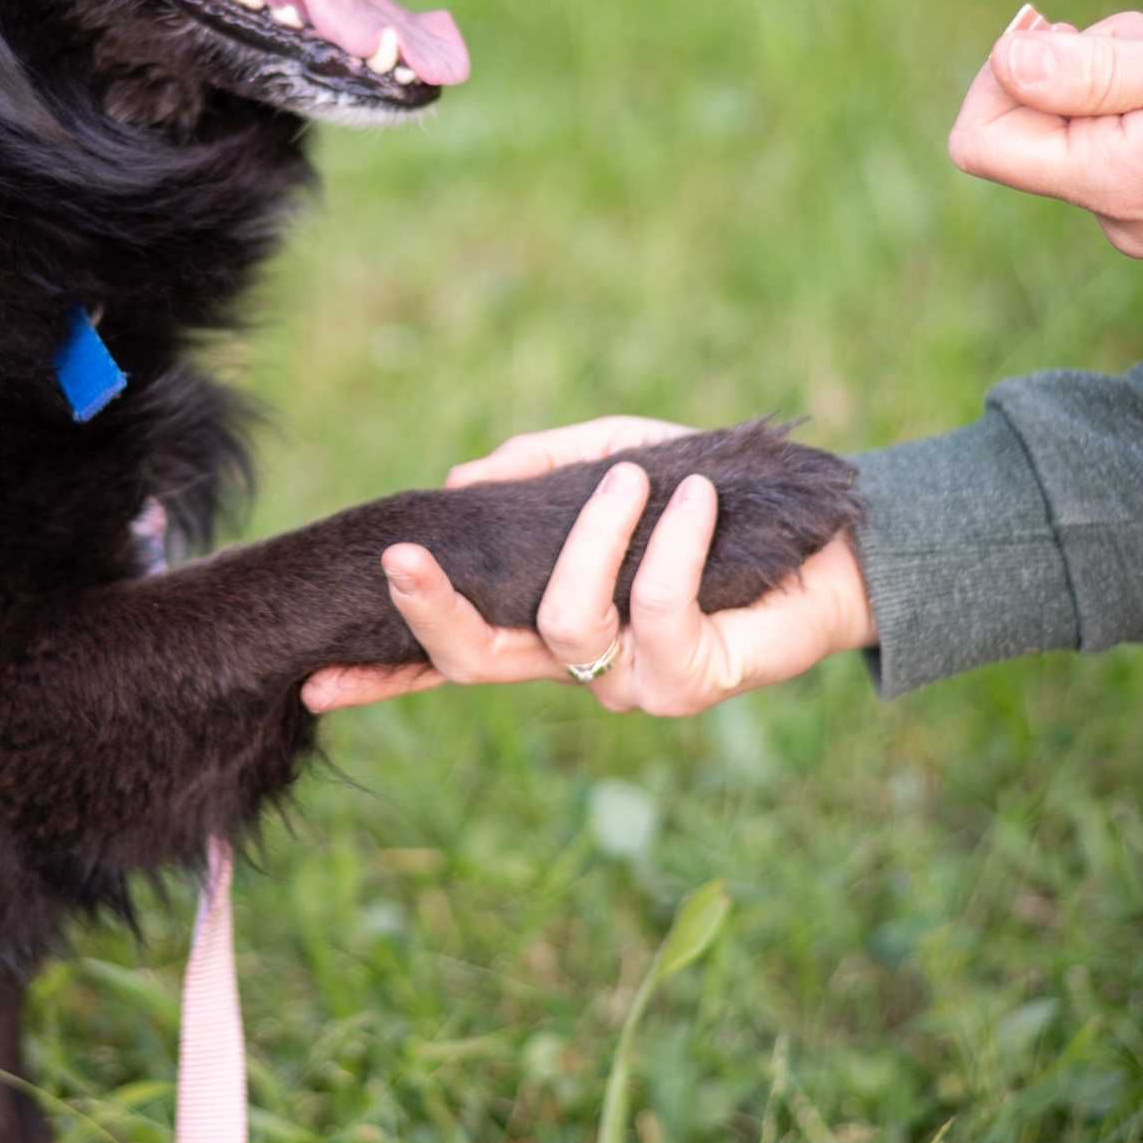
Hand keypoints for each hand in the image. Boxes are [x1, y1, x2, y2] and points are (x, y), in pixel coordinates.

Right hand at [302, 415, 874, 717]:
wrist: (825, 544)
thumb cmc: (709, 502)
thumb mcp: (616, 459)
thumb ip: (540, 469)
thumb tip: (460, 477)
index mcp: (541, 619)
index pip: (446, 654)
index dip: (381, 674)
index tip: (316, 680)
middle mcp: (573, 663)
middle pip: (473, 661)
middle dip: (432, 610)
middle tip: (404, 554)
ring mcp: (626, 682)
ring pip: (566, 619)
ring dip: (595, 535)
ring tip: (637, 478)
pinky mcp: (688, 684)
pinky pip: (654, 608)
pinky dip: (670, 542)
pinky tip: (693, 498)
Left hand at [948, 7, 1142, 261]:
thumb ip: (1093, 69)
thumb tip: (1007, 58)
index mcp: (1112, 183)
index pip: (981, 141)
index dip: (997, 71)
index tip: (1049, 24)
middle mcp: (1121, 219)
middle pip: (1041, 123)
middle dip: (1089, 60)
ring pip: (1097, 127)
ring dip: (1139, 75)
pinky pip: (1140, 147)